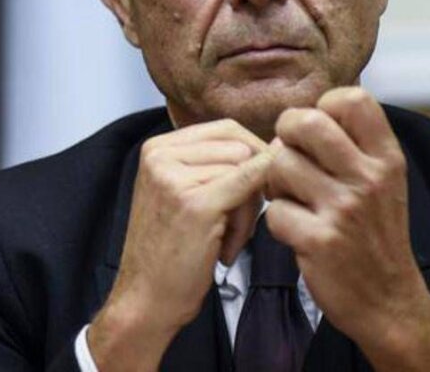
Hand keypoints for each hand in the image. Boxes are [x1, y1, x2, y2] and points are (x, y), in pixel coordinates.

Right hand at [89, 120, 274, 370]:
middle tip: (234, 227)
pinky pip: (248, 186)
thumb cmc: (172, 249)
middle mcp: (160, 153)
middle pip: (240, 146)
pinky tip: (229, 247)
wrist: (145, 299)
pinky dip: (252, 211)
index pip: (226, 129)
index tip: (246, 197)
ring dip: (249, 209)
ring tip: (225, 243)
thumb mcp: (184, 192)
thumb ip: (219, 164)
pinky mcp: (195, 203)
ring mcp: (175, 176)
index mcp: (157, 147)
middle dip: (251, 184)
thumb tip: (283, 142)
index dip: (250, 159)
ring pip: (248, 168)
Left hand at [265, 87, 429, 370]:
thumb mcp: (382, 182)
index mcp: (386, 158)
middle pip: (304, 122)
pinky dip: (278, 222)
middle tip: (289, 157)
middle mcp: (369, 178)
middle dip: (284, 135)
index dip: (323, 107)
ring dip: (275, 183)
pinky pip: (274, 210)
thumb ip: (350, 146)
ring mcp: (344, 209)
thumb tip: (297, 118)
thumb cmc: (375, 235)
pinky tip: (297, 231)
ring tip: (293, 199)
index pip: (351, 99)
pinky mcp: (320, 240)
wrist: (389, 302)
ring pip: (279, 164)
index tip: (318, 132)